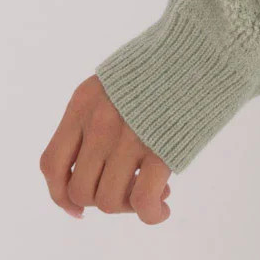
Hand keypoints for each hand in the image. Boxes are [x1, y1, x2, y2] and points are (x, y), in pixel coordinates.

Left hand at [40, 74, 172, 222]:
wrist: (207, 44)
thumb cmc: (166, 62)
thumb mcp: (117, 81)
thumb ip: (98, 116)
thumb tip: (96, 168)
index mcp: (84, 102)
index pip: (52, 165)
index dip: (60, 195)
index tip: (77, 208)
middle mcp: (99, 121)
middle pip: (80, 189)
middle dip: (103, 200)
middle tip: (130, 189)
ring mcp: (129, 136)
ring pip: (108, 200)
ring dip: (128, 207)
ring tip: (153, 194)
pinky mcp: (162, 149)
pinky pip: (142, 202)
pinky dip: (150, 214)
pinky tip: (163, 208)